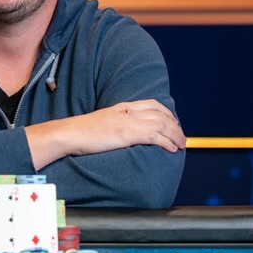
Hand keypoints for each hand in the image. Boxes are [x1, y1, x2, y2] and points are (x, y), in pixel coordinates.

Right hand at [26, 99, 185, 168]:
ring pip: (162, 124)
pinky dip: (166, 141)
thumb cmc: (83, 131)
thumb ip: (117, 122)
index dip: (167, 113)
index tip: (174, 123)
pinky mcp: (127, 133)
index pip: (152, 104)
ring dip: (175, 135)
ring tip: (181, 145)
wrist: (70, 133)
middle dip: (176, 126)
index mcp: (123, 106)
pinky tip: (171, 148)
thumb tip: (125, 132)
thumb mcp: (103, 121)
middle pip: (161, 114)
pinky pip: (154, 135)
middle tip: (182, 137)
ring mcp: (128, 121)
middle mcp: (129, 111)